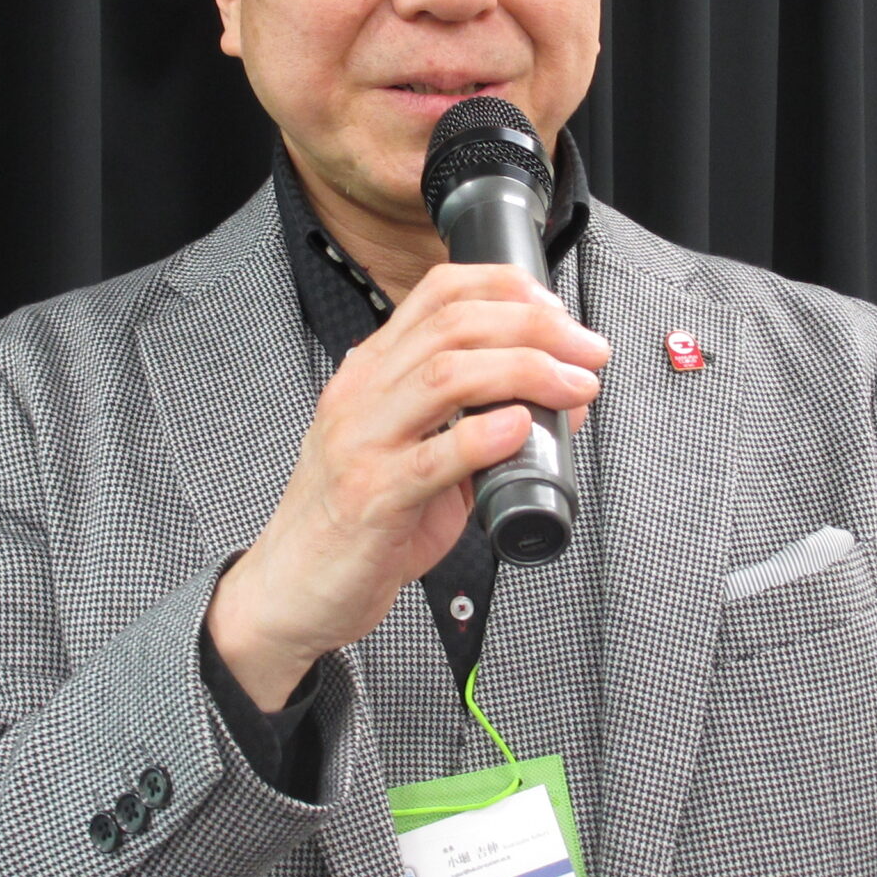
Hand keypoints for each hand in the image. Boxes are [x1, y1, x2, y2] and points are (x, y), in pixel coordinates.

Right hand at [206, 260, 610, 707]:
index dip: (507, 287)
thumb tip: (557, 401)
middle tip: (587, 351)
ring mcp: (362, 443)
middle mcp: (363, 395)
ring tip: (574, 385)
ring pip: (445, 375)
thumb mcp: (413, 456)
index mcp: (371, 373)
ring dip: (525, 371)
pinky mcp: (371, 498)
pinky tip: (520, 428)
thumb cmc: (355, 522)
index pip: (438, 294)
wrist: (290, 589)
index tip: (558, 310)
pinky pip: (432, 457)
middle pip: (454, 326)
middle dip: (536, 328)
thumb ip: (474, 424)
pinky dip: (484, 437)